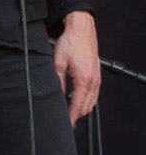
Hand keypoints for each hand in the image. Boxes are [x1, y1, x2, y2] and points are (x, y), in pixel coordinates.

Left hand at [53, 10, 100, 125]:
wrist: (81, 30)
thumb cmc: (70, 43)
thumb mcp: (58, 63)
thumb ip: (58, 82)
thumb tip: (56, 96)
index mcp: (84, 80)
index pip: (78, 106)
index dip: (71, 117)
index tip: (66, 124)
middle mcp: (93, 81)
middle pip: (87, 107)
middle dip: (76, 115)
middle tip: (66, 120)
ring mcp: (97, 79)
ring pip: (92, 102)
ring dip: (82, 109)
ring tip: (70, 112)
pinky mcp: (97, 75)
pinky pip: (94, 94)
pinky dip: (87, 101)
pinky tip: (78, 100)